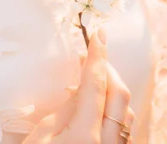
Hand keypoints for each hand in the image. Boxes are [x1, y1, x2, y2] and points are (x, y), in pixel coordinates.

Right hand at [23, 28, 134, 143]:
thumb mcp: (40, 138)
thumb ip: (64, 111)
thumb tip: (80, 89)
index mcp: (84, 135)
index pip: (95, 86)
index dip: (97, 57)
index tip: (98, 34)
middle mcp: (106, 143)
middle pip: (119, 95)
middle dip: (108, 70)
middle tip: (93, 54)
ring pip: (126, 112)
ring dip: (112, 90)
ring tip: (92, 78)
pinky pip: (123, 127)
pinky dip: (114, 109)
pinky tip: (99, 106)